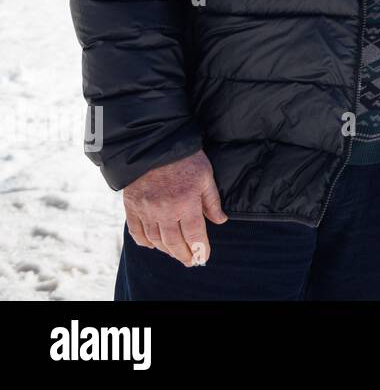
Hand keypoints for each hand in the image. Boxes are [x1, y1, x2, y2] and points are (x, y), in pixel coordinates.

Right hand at [122, 149, 226, 266]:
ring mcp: (146, 210)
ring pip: (156, 240)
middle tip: (190, 261)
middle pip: (174, 243)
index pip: (195, 235)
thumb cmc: (185, 159)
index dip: (200, 249)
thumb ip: (212, 201)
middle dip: (184, 255)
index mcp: (186, 203)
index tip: (204, 257)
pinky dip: (144, 242)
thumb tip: (221, 221)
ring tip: (176, 253)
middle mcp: (164, 211)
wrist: (153, 145)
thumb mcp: (205, 176)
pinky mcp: (132, 206)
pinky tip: (152, 245)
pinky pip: (136, 232)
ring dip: (166, 250)